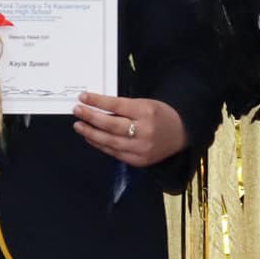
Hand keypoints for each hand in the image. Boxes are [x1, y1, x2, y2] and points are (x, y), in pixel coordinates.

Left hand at [73, 93, 188, 166]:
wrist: (182, 133)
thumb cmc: (161, 115)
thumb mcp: (146, 104)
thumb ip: (123, 108)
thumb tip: (96, 109)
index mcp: (147, 112)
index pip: (117, 106)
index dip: (97, 102)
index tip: (83, 98)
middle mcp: (144, 131)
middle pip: (111, 125)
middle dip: (90, 118)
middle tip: (77, 111)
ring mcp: (141, 148)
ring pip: (109, 141)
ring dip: (91, 133)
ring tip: (79, 126)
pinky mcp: (139, 160)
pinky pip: (114, 153)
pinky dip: (100, 145)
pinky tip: (91, 138)